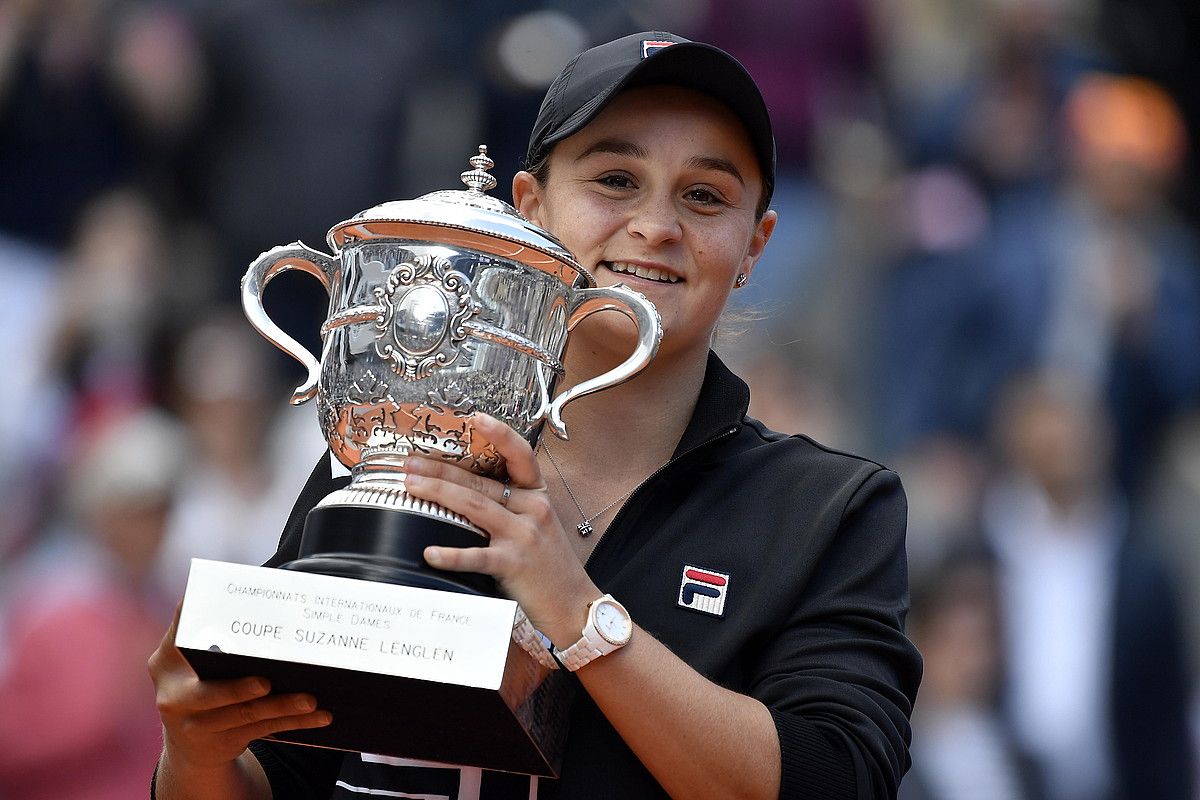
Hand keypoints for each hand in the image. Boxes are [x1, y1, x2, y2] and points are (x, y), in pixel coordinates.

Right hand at [148, 602, 331, 771]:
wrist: (190, 744)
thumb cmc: (199, 681)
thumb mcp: (189, 656)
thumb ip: (207, 629)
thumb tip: (243, 583)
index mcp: (167, 664)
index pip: (180, 639)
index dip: (195, 629)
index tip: (220, 618)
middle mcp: (175, 698)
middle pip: (210, 695)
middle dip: (238, 690)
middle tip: (266, 682)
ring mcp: (199, 726)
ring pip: (246, 716)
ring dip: (282, 706)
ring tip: (310, 699)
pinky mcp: (225, 742)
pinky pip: (266, 730)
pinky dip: (296, 723)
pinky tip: (320, 716)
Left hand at [402, 414, 598, 640]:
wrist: (573, 604)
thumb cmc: (550, 566)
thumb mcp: (538, 524)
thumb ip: (511, 506)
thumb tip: (466, 491)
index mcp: (537, 495)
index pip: (520, 455)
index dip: (499, 434)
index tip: (475, 418)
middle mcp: (533, 509)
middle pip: (481, 481)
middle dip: (440, 469)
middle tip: (410, 463)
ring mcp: (523, 535)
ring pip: (474, 506)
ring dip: (438, 493)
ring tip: (411, 487)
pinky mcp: (514, 564)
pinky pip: (476, 556)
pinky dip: (451, 555)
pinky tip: (430, 553)